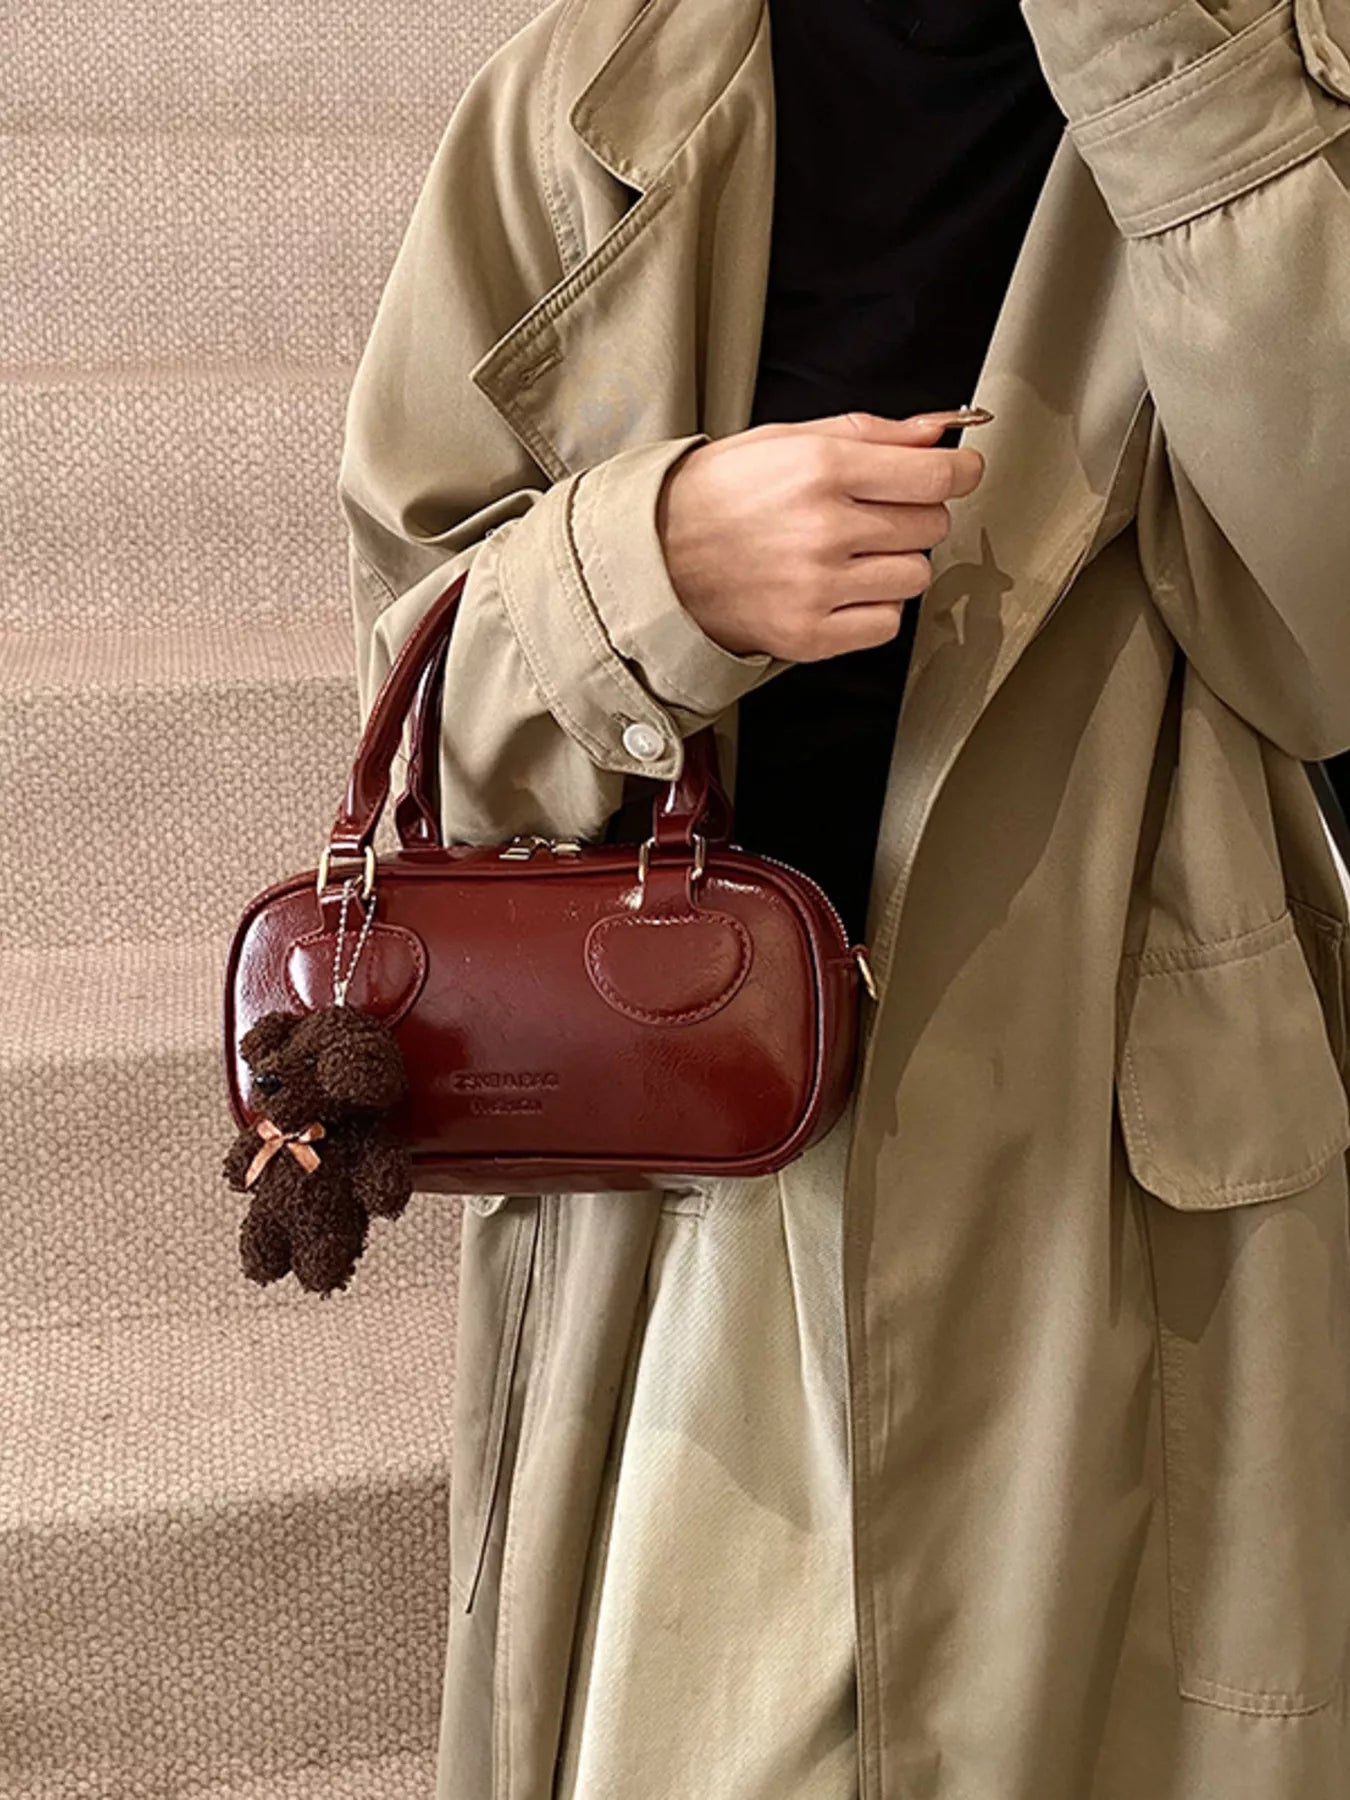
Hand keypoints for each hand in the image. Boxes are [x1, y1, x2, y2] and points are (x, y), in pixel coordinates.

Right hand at [655, 409, 987, 659]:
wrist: (657, 559)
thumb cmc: (718, 495)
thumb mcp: (787, 440)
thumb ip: (872, 433)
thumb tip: (938, 431)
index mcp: (820, 469)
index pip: (935, 476)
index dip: (958, 472)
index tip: (958, 472)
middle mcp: (823, 529)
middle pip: (930, 525)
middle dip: (912, 514)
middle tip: (870, 512)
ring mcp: (818, 588)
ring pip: (915, 576)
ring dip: (894, 563)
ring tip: (849, 553)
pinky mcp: (811, 635)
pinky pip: (887, 622)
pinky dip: (873, 607)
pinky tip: (839, 589)